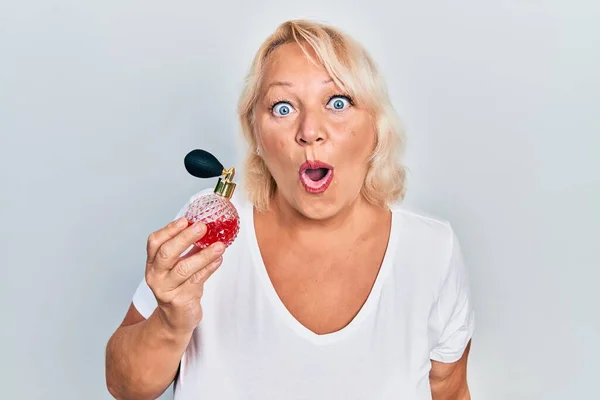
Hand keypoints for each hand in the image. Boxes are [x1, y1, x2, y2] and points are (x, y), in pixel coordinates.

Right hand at [144, 217, 224, 333]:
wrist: (175, 319)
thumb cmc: (179, 287)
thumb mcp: (177, 266)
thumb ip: (188, 248)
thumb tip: (207, 226)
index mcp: (153, 263)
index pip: (155, 242)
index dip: (169, 229)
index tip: (186, 220)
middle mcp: (156, 275)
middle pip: (167, 253)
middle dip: (185, 238)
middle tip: (202, 227)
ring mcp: (166, 289)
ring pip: (184, 268)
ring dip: (204, 255)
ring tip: (219, 245)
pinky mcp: (180, 300)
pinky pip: (197, 281)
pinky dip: (209, 268)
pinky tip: (219, 260)